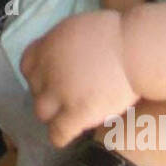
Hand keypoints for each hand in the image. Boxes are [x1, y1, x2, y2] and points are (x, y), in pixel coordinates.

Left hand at [20, 11, 136, 146]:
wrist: (137, 49)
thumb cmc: (121, 35)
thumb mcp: (81, 28)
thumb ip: (65, 45)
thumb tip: (64, 58)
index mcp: (49, 45)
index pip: (27, 65)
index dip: (38, 75)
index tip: (50, 80)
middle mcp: (48, 68)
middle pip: (34, 89)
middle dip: (47, 94)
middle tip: (65, 98)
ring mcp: (60, 92)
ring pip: (42, 112)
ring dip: (53, 115)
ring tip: (67, 116)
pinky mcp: (76, 113)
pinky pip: (58, 133)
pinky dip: (60, 136)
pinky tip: (67, 136)